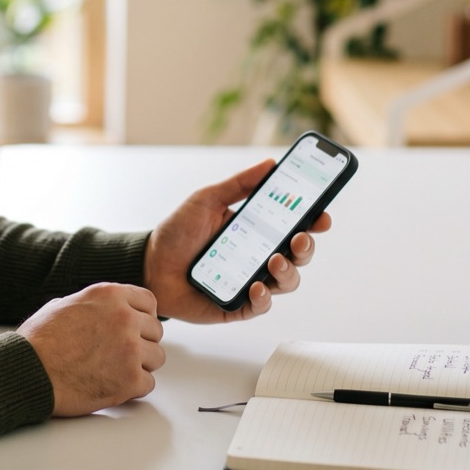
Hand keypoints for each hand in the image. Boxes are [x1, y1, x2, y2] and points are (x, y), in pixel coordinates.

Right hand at [17, 283, 165, 416]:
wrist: (28, 372)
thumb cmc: (38, 342)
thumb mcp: (62, 305)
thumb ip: (91, 304)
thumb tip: (100, 309)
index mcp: (110, 295)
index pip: (148, 302)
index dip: (142, 317)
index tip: (134, 328)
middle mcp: (125, 318)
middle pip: (155, 331)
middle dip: (141, 342)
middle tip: (119, 354)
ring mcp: (130, 349)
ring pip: (156, 357)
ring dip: (140, 366)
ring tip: (115, 371)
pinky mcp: (130, 380)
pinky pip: (148, 384)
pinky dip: (133, 388)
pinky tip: (112, 385)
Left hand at [143, 160, 331, 323]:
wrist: (148, 265)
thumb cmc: (177, 233)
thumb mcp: (206, 200)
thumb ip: (238, 184)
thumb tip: (271, 163)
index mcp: (256, 230)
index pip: (294, 226)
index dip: (313, 222)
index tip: (321, 215)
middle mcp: (258, 257)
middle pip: (297, 255)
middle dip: (305, 247)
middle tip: (298, 238)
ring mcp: (250, 282)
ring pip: (286, 281)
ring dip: (288, 271)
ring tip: (274, 261)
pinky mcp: (237, 306)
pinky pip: (260, 305)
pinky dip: (263, 297)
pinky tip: (256, 287)